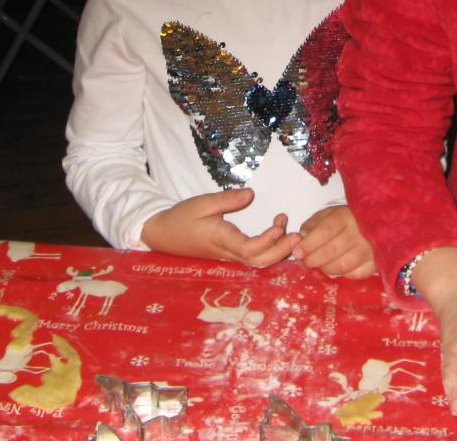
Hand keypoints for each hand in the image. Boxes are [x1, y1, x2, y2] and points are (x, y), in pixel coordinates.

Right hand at [140, 188, 300, 266]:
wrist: (161, 234)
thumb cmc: (181, 218)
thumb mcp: (201, 203)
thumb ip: (227, 199)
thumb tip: (251, 193)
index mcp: (222, 241)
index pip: (251, 249)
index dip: (269, 240)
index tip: (279, 224)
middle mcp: (228, 253)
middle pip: (260, 262)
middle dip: (280, 250)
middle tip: (295, 232)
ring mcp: (228, 256)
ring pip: (257, 262)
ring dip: (276, 250)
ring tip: (286, 229)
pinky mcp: (228, 254)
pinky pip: (252, 258)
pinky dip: (268, 250)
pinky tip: (275, 236)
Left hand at [292, 205, 375, 277]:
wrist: (374, 223)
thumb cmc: (346, 220)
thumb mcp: (328, 215)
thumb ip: (312, 225)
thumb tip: (301, 239)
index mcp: (346, 216)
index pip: (325, 231)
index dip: (309, 244)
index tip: (297, 252)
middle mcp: (360, 231)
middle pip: (332, 250)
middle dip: (313, 259)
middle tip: (304, 262)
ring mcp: (370, 248)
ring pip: (342, 265)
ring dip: (325, 268)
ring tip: (320, 265)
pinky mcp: (376, 262)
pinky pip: (355, 274)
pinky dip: (343, 274)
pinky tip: (338, 268)